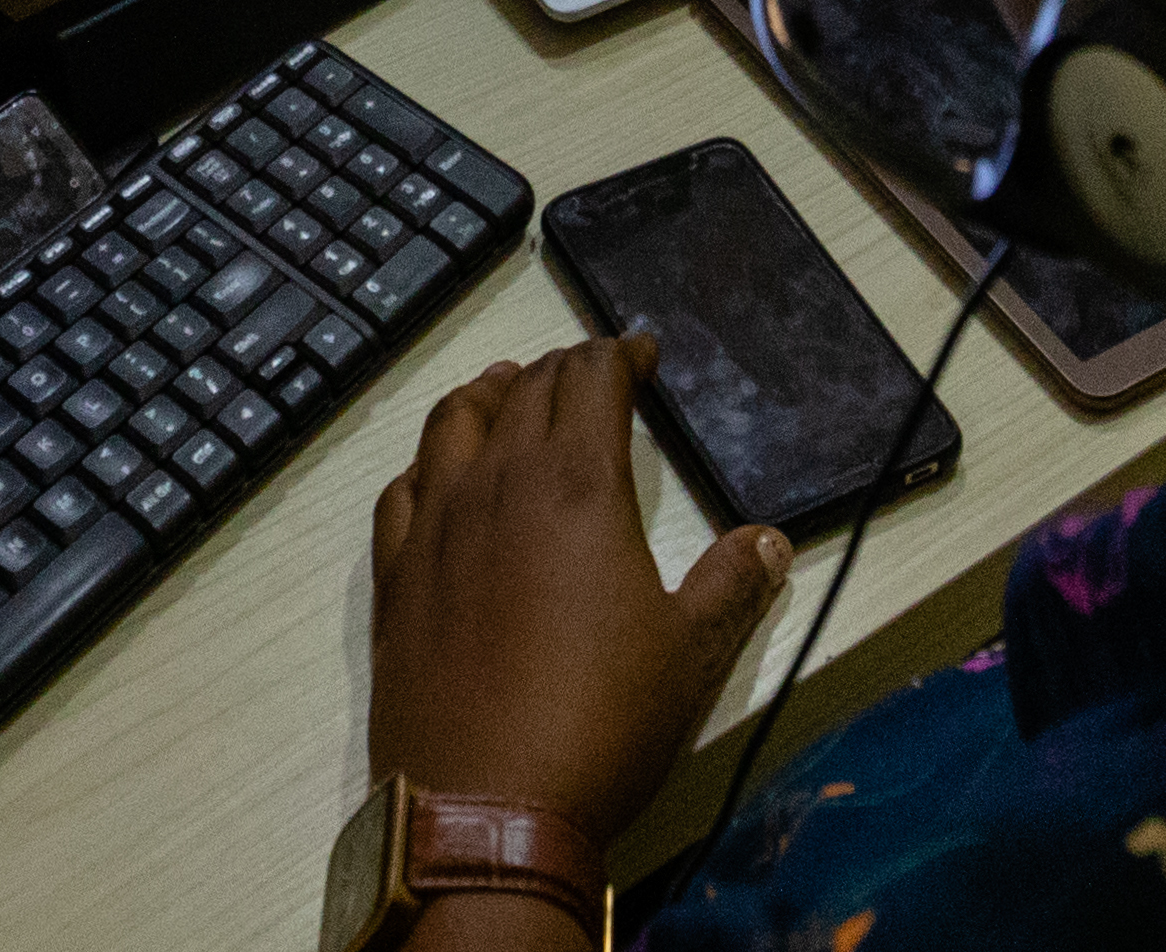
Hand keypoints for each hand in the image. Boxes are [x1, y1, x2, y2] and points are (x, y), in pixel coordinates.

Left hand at [368, 330, 792, 830]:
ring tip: (507, 388)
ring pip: (452, 425)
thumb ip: (732, 586)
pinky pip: (401, 493)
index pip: (592, 379)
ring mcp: (434, 532)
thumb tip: (770, 541)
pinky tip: (437, 477)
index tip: (642, 354)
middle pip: (525, 391)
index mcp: (575, 487)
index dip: (620, 354)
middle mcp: (497, 488)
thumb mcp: (691, 657)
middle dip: (563, 368)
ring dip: (486, 395)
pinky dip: (426, 465)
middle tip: (592, 375)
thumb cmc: (599, 727)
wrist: (486, 811)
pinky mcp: (396, 582)